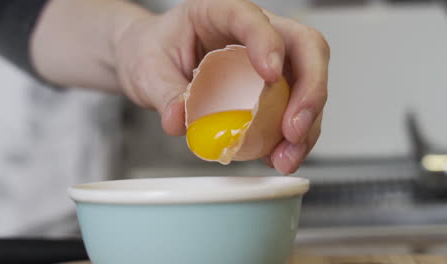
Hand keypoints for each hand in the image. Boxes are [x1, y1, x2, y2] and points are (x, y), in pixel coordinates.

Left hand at [32, 0, 328, 173]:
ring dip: (307, 125)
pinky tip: (279, 157)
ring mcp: (268, 61)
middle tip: (294, 129)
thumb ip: (164, 93)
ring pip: (306, 84)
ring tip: (286, 158)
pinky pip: (292, 110)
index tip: (270, 75)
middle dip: (309, 91)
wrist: (150, 62)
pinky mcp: (269, 90)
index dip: (268, 43)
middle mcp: (255, 33)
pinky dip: (292, 137)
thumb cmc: (151, 52)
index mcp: (220, 12)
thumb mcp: (147, 70)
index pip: (253, 18)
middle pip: (305, 48)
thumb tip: (180, 121)